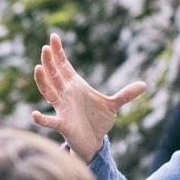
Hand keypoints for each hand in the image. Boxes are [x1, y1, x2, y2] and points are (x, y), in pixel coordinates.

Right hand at [32, 32, 146, 159]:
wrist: (94, 142)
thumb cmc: (98, 121)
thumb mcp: (113, 105)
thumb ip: (125, 94)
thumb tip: (144, 84)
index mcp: (75, 86)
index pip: (64, 65)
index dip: (58, 52)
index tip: (53, 37)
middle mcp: (65, 94)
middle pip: (54, 75)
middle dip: (49, 62)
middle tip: (45, 48)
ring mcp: (62, 108)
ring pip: (49, 92)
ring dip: (43, 81)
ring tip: (38, 68)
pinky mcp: (63, 124)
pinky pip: (50, 121)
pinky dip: (42, 119)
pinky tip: (35, 115)